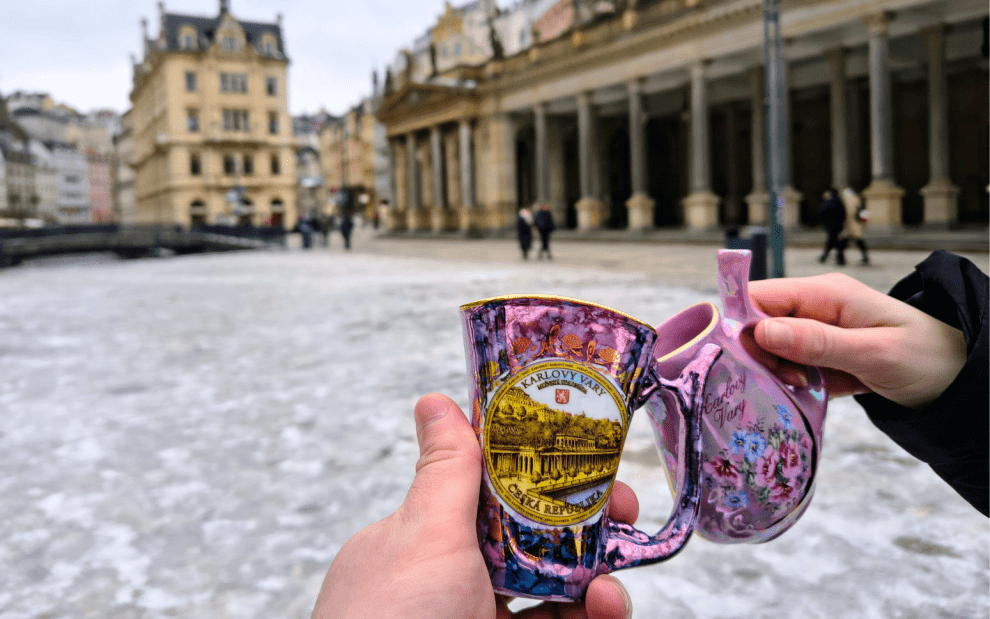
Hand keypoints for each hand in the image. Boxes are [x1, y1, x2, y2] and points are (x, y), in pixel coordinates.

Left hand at [310, 393, 634, 618]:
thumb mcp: (423, 536)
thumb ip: (446, 472)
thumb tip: (434, 400)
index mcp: (416, 540)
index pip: (482, 488)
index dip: (535, 466)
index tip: (583, 450)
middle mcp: (446, 582)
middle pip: (527, 538)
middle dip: (580, 521)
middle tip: (623, 506)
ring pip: (550, 591)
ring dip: (593, 577)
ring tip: (615, 580)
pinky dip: (589, 618)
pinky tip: (607, 608)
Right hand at [748, 273, 966, 409]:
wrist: (961, 381)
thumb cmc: (927, 359)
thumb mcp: (873, 353)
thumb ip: (816, 342)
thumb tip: (761, 331)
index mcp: (825, 294)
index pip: (760, 296)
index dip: (741, 323)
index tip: (743, 359)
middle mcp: (816, 308)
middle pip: (759, 325)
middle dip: (762, 355)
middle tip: (789, 380)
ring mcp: (818, 332)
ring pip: (770, 350)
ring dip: (777, 372)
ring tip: (805, 387)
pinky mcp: (822, 356)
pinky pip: (788, 367)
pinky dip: (791, 383)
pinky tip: (808, 394)